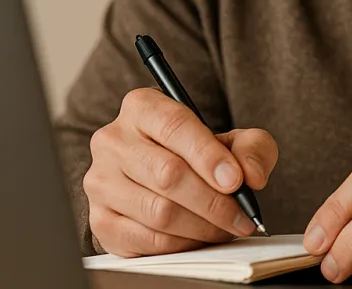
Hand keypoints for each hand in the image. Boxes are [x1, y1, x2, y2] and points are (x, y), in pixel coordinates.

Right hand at [84, 87, 277, 256]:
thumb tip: (251, 176)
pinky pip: (146, 240)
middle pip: (167, 174)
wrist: (164, 179)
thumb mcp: (233, 140)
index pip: (175, 126)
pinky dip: (181, 244)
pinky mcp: (100, 220)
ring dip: (201, 226)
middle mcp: (113, 140)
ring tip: (225, 227)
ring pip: (158, 211)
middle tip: (240, 216)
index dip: (208, 156)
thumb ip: (251, 148)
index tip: (236, 181)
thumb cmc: (198, 154)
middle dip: (213, 201)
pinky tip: (198, 237)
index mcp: (142, 107)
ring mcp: (100, 182)